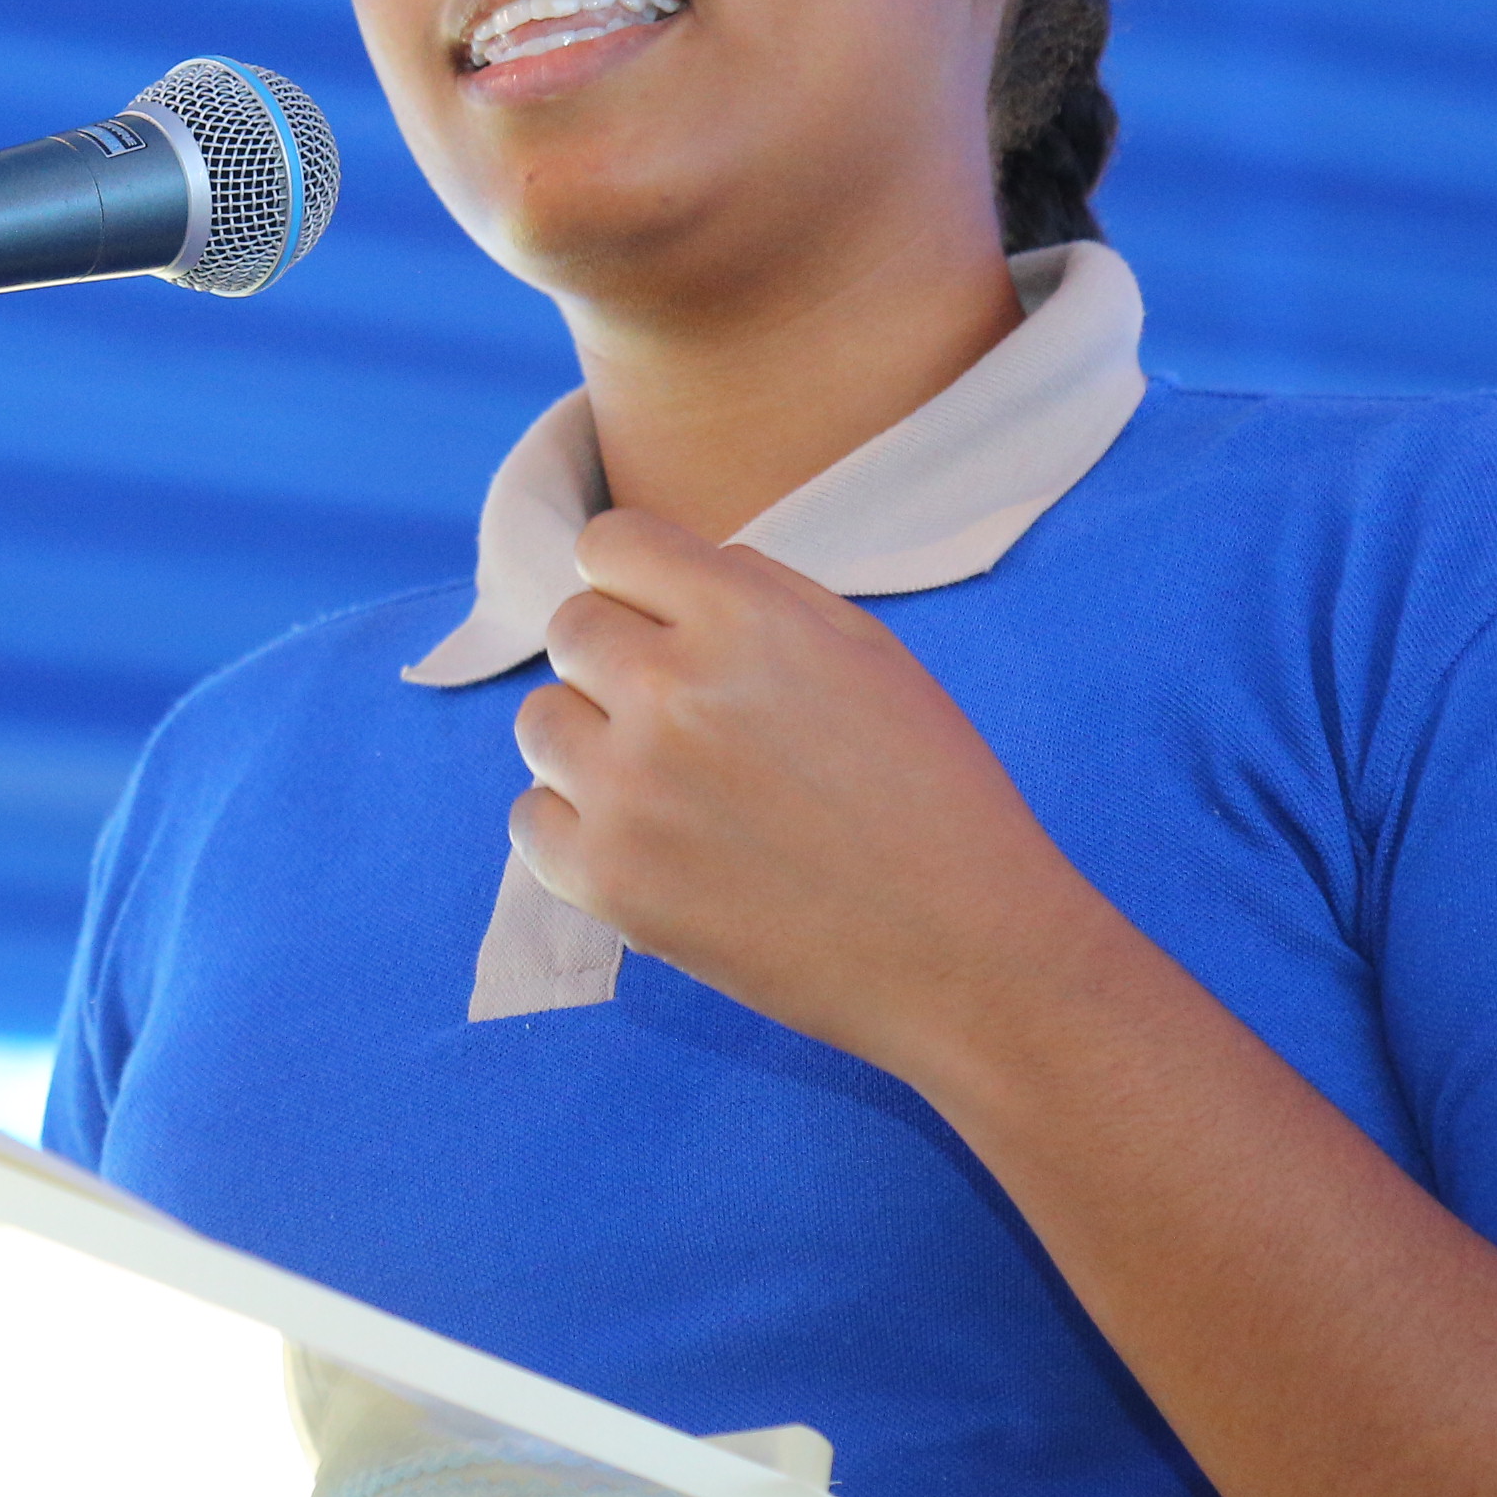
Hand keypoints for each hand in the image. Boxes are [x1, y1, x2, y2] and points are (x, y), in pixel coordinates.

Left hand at [510, 506, 1108, 1078]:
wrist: (968, 952)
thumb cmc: (932, 794)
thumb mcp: (867, 650)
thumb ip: (757, 591)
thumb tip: (667, 573)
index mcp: (741, 616)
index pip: (607, 544)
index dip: (634, 580)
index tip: (659, 620)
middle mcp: (671, 688)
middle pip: (569, 629)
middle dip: (617, 659)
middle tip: (682, 718)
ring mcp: (628, 787)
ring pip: (540, 721)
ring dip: (590, 741)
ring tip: (667, 784)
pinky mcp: (607, 880)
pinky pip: (529, 819)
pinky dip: (573, 827)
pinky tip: (643, 841)